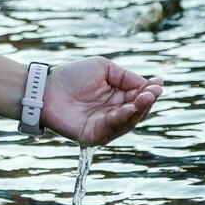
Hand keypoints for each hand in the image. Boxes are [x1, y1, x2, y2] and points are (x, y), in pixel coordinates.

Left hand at [39, 58, 163, 147]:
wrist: (45, 87)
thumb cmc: (72, 75)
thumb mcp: (104, 68)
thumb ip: (126, 77)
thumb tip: (151, 84)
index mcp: (117, 98)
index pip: (139, 98)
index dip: (150, 92)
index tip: (159, 84)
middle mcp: (113, 114)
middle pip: (137, 112)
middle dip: (146, 102)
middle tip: (152, 92)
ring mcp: (104, 126)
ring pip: (128, 122)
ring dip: (137, 111)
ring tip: (144, 98)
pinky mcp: (93, 136)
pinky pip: (111, 129)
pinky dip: (120, 119)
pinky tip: (127, 108)